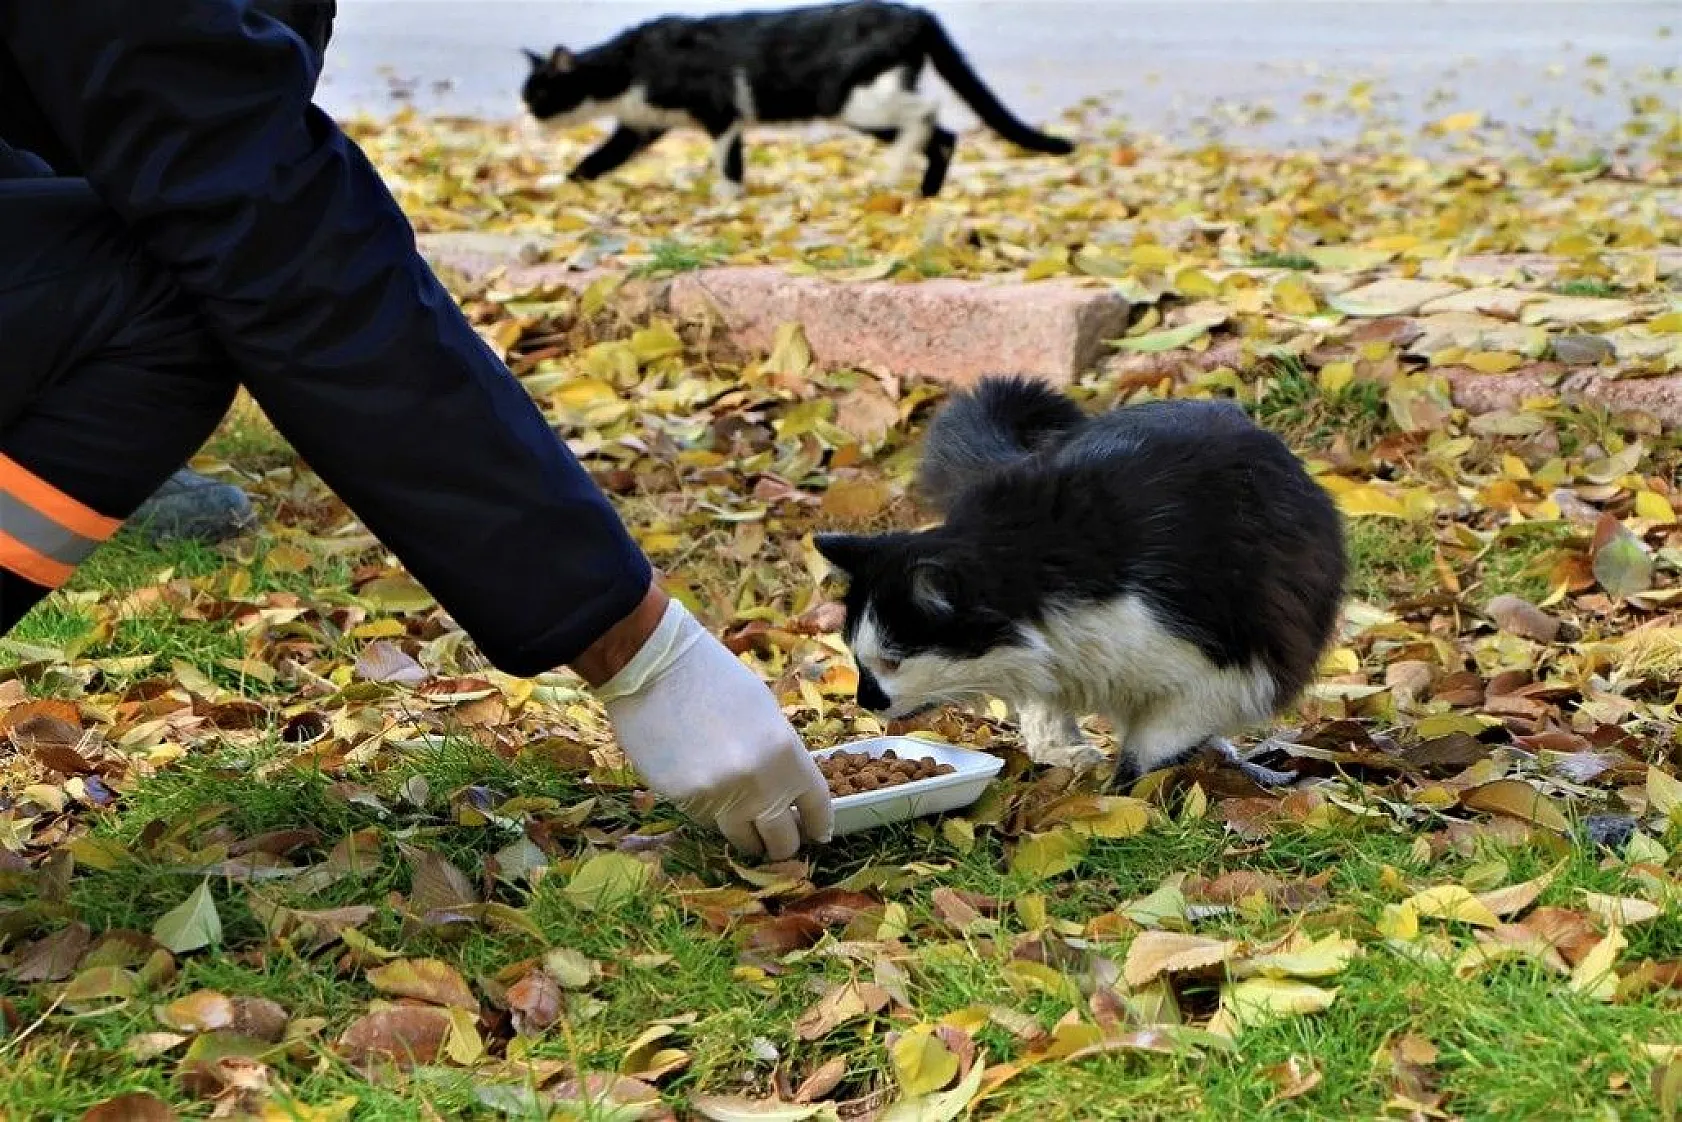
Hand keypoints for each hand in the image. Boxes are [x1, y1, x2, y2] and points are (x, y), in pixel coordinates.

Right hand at [590, 595, 832, 858]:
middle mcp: (759, 783)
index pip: (814, 805)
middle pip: (781, 840)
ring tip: (742, 819)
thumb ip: (780, 755)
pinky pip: (708, 822)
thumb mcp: (764, 710)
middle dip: (782, 841)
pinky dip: (713, 815)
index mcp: (786, 753)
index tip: (817, 835)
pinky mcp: (685, 803)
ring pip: (742, 839)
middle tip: (776, 836)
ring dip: (747, 833)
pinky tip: (707, 791)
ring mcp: (720, 797)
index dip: (818, 825)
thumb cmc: (713, 677)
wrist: (653, 668)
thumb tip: (787, 789)